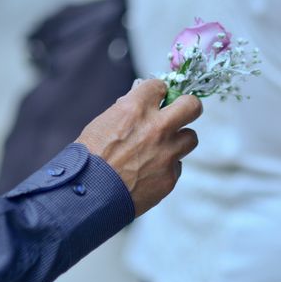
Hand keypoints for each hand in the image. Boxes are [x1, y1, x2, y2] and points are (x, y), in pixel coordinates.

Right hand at [76, 79, 201, 216]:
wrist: (88, 195)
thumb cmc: (89, 159)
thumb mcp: (101, 124)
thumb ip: (126, 112)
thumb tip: (140, 104)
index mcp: (136, 109)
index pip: (160, 86)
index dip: (158, 93)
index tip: (157, 98)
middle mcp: (157, 128)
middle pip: (191, 106)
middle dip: (188, 107)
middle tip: (181, 112)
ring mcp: (167, 153)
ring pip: (191, 137)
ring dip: (179, 140)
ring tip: (163, 148)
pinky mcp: (170, 176)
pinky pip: (177, 165)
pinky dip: (166, 167)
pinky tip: (149, 173)